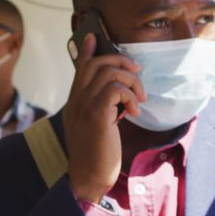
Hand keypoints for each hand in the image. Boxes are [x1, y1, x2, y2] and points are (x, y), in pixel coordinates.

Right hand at [62, 34, 146, 202]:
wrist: (88, 179)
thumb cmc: (96, 157)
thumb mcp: (96, 128)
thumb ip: (101, 109)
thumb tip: (118, 97)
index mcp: (75, 102)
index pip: (80, 68)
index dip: (88, 50)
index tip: (94, 36)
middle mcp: (76, 101)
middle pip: (96, 64)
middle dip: (120, 61)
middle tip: (137, 72)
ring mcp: (84, 107)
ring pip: (109, 73)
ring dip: (131, 81)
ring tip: (139, 99)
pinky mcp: (96, 115)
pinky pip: (116, 89)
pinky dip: (130, 95)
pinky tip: (135, 112)